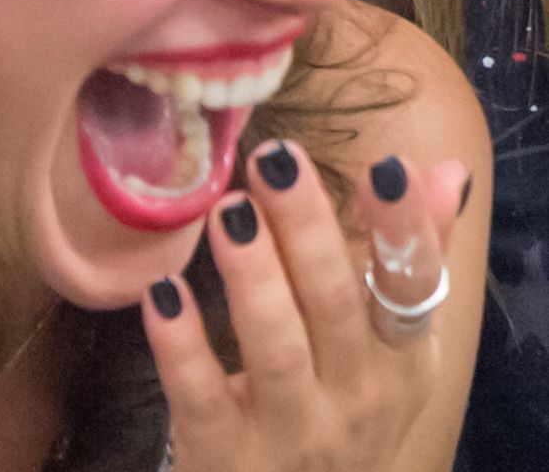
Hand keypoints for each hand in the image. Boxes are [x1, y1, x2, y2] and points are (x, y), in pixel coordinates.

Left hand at [142, 140, 468, 471]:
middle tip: (273, 163)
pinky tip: (164, 294)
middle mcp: (355, 395)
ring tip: (229, 212)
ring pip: (276, 348)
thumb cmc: (345, 405)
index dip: (405, 229)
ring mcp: (291, 428)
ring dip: (253, 277)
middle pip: (334, 304)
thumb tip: (442, 172)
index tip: (385, 168)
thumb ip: (410, 257)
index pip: (412, 287)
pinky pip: (203, 396)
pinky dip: (183, 347)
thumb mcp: (390, 346)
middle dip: (307, 231)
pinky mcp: (227, 452)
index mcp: (399, 358)